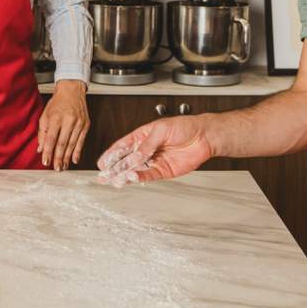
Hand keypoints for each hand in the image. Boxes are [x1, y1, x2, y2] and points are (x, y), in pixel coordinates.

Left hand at [37, 80, 89, 169]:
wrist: (72, 91)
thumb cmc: (57, 103)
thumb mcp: (45, 115)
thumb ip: (42, 132)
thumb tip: (41, 149)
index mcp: (56, 117)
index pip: (51, 138)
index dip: (48, 152)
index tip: (46, 161)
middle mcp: (68, 120)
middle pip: (62, 143)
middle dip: (58, 157)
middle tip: (56, 168)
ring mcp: (79, 122)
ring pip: (72, 143)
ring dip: (67, 157)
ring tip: (63, 166)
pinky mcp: (86, 124)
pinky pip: (81, 140)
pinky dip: (77, 151)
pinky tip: (74, 159)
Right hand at [96, 115, 211, 186]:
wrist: (204, 136)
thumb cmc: (184, 126)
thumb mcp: (161, 130)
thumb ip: (147, 144)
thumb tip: (135, 156)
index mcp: (143, 136)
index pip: (123, 146)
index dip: (111, 154)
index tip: (102, 163)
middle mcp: (147, 150)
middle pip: (126, 160)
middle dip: (113, 168)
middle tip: (102, 176)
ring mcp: (154, 161)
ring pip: (135, 170)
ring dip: (123, 175)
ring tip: (113, 181)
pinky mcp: (164, 170)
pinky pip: (149, 175)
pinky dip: (140, 177)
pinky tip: (131, 178)